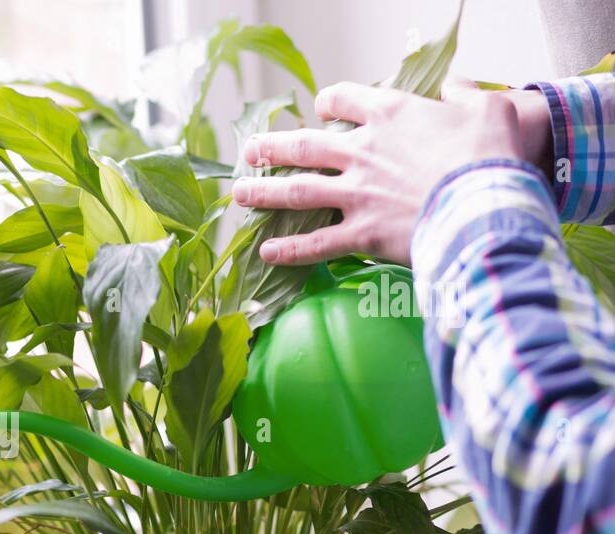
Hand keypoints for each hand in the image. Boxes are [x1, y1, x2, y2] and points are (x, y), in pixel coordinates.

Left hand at [231, 80, 553, 265]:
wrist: (486, 204)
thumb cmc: (491, 156)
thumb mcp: (487, 109)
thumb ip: (465, 95)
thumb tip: (457, 84)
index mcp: (390, 115)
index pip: (344, 99)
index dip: (329, 102)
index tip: (321, 109)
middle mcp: (363, 152)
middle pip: (304, 145)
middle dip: (272, 148)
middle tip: (249, 152)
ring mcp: (357, 194)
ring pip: (298, 190)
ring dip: (265, 191)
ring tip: (239, 193)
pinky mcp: (361, 233)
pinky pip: (315, 243)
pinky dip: (289, 249)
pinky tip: (266, 252)